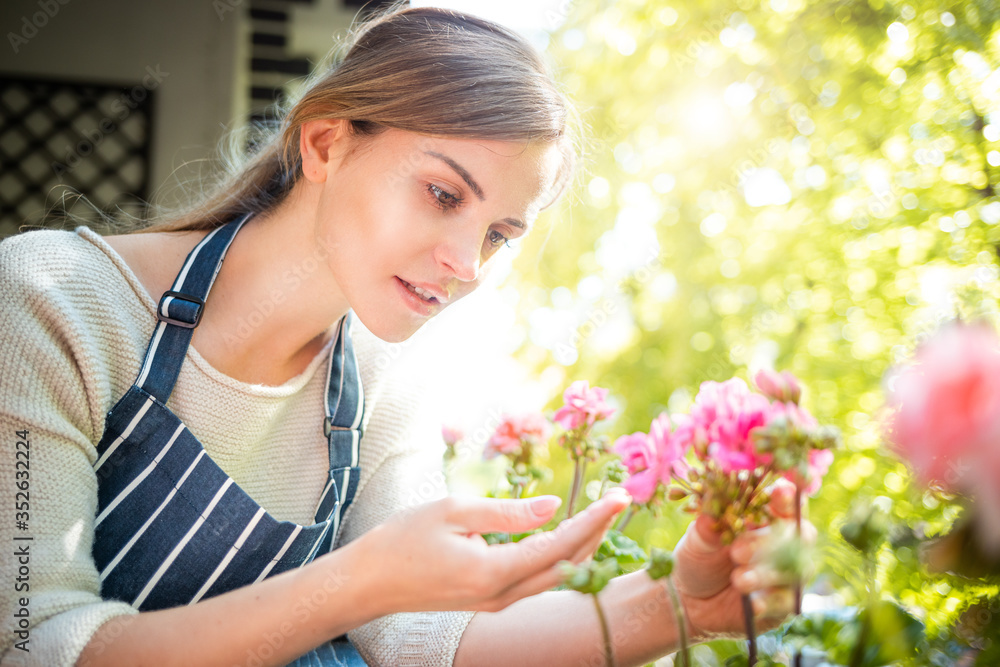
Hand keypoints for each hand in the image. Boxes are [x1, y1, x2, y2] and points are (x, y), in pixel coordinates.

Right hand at [348, 489, 630, 614]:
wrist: (369, 582)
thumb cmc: (404, 539)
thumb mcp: (454, 511)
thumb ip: (507, 512)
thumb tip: (553, 507)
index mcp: (494, 573)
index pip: (559, 546)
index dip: (593, 520)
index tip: (618, 497)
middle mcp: (502, 596)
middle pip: (566, 566)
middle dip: (598, 533)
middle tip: (621, 500)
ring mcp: (496, 603)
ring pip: (555, 576)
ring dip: (583, 546)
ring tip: (604, 514)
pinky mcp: (490, 600)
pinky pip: (537, 580)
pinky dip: (560, 556)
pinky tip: (570, 535)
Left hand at [670, 482, 815, 639]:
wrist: (690, 599)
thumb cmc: (699, 558)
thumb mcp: (697, 541)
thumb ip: (706, 527)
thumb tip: (710, 510)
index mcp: (765, 519)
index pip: (786, 502)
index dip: (787, 496)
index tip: (778, 493)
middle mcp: (783, 544)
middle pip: (798, 535)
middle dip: (769, 541)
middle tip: (737, 551)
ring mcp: (786, 574)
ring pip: (795, 570)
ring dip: (766, 573)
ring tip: (737, 579)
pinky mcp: (782, 604)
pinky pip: (786, 602)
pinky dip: (770, 601)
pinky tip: (753, 602)